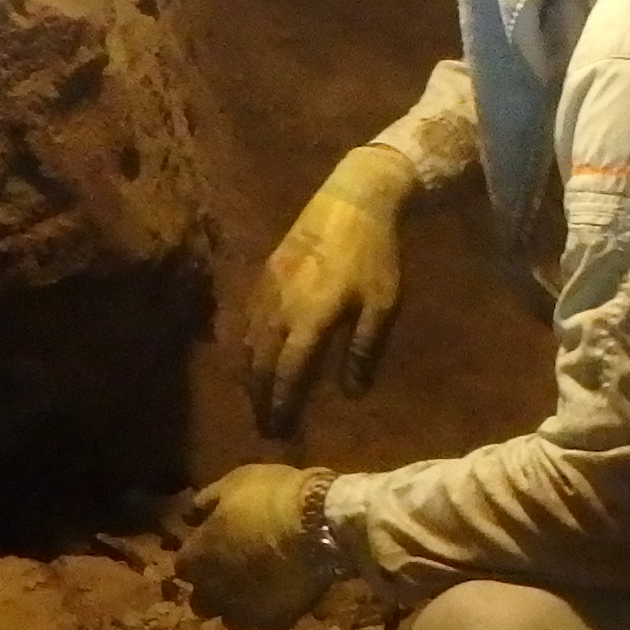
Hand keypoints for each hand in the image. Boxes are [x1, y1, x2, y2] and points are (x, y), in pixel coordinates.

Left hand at [180, 464, 327, 629]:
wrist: (318, 524)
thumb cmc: (270, 497)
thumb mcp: (232, 484)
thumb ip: (204, 504)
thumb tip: (188, 517)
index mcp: (197, 558)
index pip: (183, 567)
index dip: (199, 556)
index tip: (213, 547)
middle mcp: (213, 591)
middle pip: (201, 601)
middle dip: (212, 589)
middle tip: (232, 572)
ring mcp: (243, 612)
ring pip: (231, 620)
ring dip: (239, 607)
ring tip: (259, 590)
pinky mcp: (274, 624)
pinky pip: (264, 627)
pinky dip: (269, 616)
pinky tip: (282, 599)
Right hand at [245, 147, 415, 434]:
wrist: (352, 199)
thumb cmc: (375, 254)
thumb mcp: (383, 304)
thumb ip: (364, 349)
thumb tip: (351, 394)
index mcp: (310, 318)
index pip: (288, 373)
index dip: (281, 404)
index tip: (279, 430)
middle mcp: (280, 308)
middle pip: (261, 364)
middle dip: (260, 398)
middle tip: (265, 426)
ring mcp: (267, 289)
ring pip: (249, 343)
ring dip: (250, 376)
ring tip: (257, 400)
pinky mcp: (264, 274)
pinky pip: (247, 319)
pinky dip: (246, 346)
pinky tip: (252, 357)